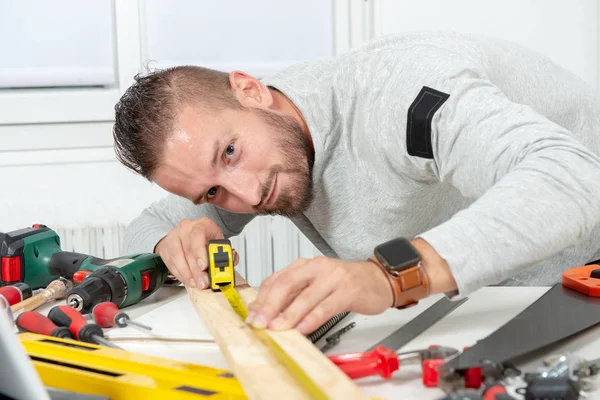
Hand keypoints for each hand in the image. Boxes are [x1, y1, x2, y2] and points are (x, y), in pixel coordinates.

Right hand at [154, 217, 238, 288]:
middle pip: (188, 248)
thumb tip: (232, 259)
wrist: (190, 236)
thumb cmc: (207, 240)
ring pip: (177, 255)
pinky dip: (179, 273)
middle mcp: (187, 227)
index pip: (198, 234)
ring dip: (186, 273)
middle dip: (195, 269)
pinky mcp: (166, 246)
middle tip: (203, 282)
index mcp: (203, 224)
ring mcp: (174, 236)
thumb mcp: (219, 244)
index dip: (200, 251)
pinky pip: (170, 261)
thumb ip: (227, 253)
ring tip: (195, 283)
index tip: (204, 266)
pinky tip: (187, 279)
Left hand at [245, 256, 392, 333]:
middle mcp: (317, 267)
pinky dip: (313, 318)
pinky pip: (326, 305)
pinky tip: (304, 328)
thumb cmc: (345, 284)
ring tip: (278, 328)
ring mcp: (333, 277)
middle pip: (286, 284)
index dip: (261, 298)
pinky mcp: (348, 290)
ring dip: (289, 314)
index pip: (276, 279)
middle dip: (270, 305)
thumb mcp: (315, 286)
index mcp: (305, 265)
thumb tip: (267, 312)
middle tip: (259, 322)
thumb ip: (293, 296)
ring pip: (306, 296)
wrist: (378, 279)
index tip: (251, 315)